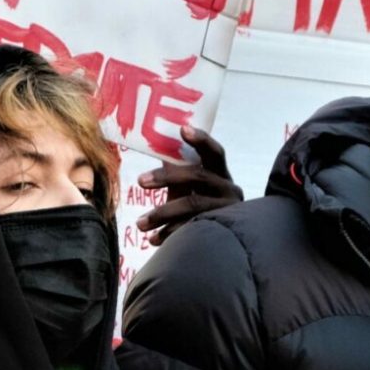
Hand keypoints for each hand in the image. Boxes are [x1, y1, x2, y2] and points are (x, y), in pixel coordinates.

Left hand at [135, 126, 242, 244]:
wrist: (224, 240)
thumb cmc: (200, 204)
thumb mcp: (191, 187)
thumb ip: (178, 170)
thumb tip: (154, 144)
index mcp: (221, 173)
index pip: (215, 152)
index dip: (201, 140)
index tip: (183, 129)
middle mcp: (229, 189)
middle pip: (198, 177)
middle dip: (167, 178)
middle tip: (140, 180)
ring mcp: (227, 210)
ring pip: (192, 204)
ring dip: (162, 213)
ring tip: (140, 223)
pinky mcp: (222, 230)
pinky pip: (192, 228)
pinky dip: (169, 234)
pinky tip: (153, 240)